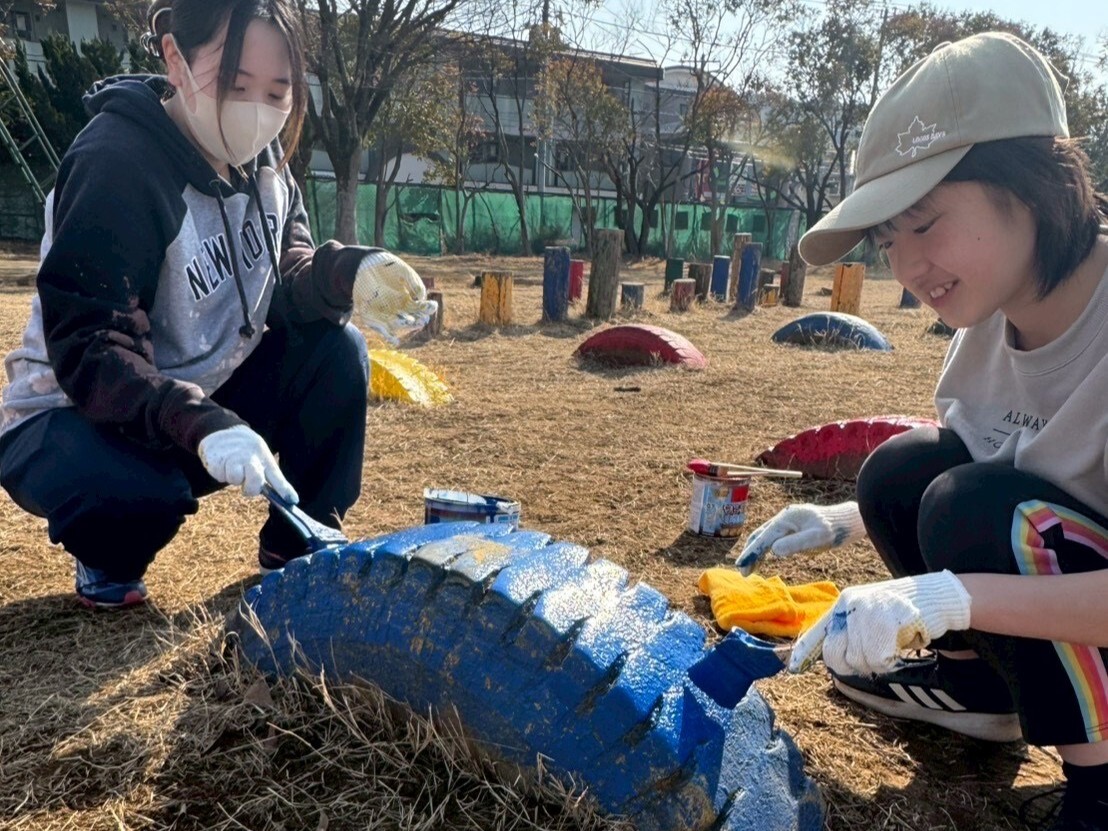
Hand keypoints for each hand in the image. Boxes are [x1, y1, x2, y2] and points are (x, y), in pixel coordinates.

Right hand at [197, 425, 297, 501]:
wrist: (222, 431)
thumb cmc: (246, 450)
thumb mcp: (262, 459)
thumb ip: (273, 479)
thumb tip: (292, 500)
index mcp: (264, 457)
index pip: (276, 476)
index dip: (284, 490)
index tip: (292, 501)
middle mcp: (250, 456)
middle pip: (255, 482)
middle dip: (251, 488)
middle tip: (246, 482)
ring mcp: (233, 457)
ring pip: (234, 479)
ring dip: (233, 478)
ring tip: (232, 466)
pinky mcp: (217, 459)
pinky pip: (220, 476)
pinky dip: (220, 473)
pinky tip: (222, 463)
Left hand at [352, 250, 437, 344]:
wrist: (365, 263)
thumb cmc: (386, 267)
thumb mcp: (404, 273)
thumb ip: (415, 284)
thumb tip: (421, 299)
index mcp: (406, 301)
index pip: (419, 309)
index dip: (427, 309)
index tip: (432, 306)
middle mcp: (397, 309)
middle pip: (410, 319)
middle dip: (417, 320)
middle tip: (422, 320)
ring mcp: (384, 313)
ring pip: (397, 324)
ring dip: (404, 325)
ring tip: (411, 322)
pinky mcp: (371, 316)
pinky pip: (380, 328)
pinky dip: (388, 336)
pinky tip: (395, 342)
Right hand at [736, 501, 865, 574]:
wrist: (846, 522)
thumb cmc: (834, 530)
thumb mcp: (817, 538)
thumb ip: (796, 543)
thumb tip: (774, 550)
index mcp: (786, 519)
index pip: (764, 537)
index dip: (752, 552)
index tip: (741, 566)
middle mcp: (782, 518)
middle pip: (759, 536)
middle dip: (749, 553)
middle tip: (742, 571)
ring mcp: (786, 523)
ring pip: (764, 537)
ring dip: (755, 552)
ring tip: (748, 570)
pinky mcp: (790, 529)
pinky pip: (772, 539)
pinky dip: (764, 550)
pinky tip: (761, 560)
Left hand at [788, 570, 971, 675]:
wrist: (937, 595)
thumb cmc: (901, 611)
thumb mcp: (869, 614)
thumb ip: (850, 631)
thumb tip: (833, 659)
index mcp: (843, 603)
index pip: (818, 631)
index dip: (803, 651)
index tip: (792, 667)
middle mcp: (850, 604)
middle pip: (836, 654)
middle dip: (854, 663)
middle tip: (877, 656)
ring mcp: (867, 611)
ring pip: (859, 659)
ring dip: (877, 662)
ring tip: (893, 645)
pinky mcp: (886, 620)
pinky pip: (879, 658)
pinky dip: (890, 660)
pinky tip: (901, 645)